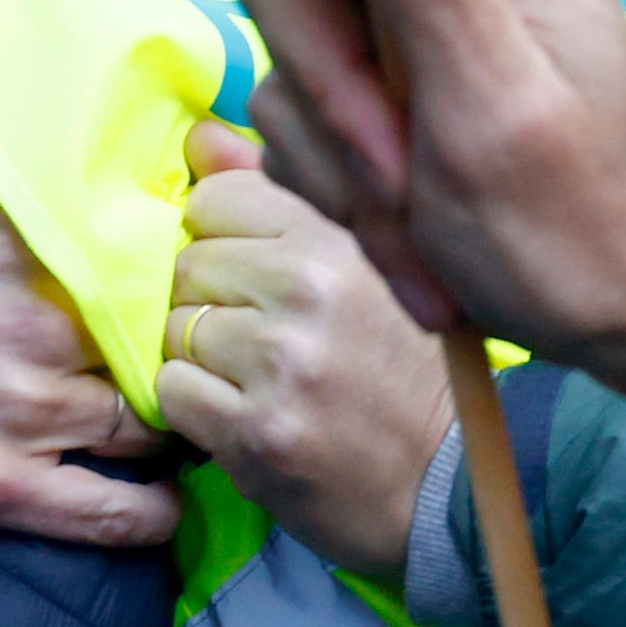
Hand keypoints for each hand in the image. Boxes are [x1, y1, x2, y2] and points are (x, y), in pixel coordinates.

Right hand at [0, 91, 178, 551]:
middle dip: (190, 356)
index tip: (198, 289)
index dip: (189, 276)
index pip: (156, 259)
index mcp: (24, 243)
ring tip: (188, 430)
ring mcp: (16, 414)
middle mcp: (33, 328)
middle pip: (165, 346)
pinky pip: (111, 515)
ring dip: (179, 437)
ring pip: (150, 431)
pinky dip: (149, 516)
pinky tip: (159, 505)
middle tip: (206, 364)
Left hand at [157, 119, 451, 572]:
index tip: (258, 278)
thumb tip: (199, 136)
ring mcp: (280, 364)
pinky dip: (198, 409)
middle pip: (188, 264)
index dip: (225, 239)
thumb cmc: (406, 374)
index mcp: (338, 240)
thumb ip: (276, 196)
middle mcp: (308, 292)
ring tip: (259, 381)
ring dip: (203, 359)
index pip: (217, 199)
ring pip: (174, 328)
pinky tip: (246, 418)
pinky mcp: (256, 433)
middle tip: (265, 340)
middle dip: (212, 301)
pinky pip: (173, 391)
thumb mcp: (364, 269)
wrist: (452, 491)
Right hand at [228, 0, 625, 415]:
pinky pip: (294, 97)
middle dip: (321, 62)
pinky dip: (336, 174)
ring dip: (332, 139)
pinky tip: (408, 223)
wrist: (622, 318)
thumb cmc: (579, 224)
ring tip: (415, 205)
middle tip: (396, 150)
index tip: (342, 13)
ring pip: (284, 27)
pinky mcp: (380, 73)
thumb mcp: (493, 103)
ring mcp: (410, 7)